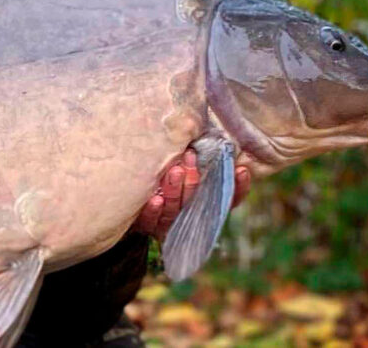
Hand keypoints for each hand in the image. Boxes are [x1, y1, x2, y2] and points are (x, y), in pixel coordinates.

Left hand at [133, 150, 250, 239]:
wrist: (126, 197)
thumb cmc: (161, 174)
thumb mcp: (183, 165)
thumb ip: (198, 159)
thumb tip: (216, 140)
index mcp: (203, 204)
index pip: (228, 199)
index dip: (238, 187)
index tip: (241, 169)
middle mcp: (188, 215)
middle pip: (197, 201)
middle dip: (194, 179)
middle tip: (190, 155)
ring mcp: (167, 223)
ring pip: (175, 209)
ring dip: (175, 190)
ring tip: (174, 170)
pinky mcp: (147, 226)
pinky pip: (150, 221)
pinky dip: (153, 211)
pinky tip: (155, 199)